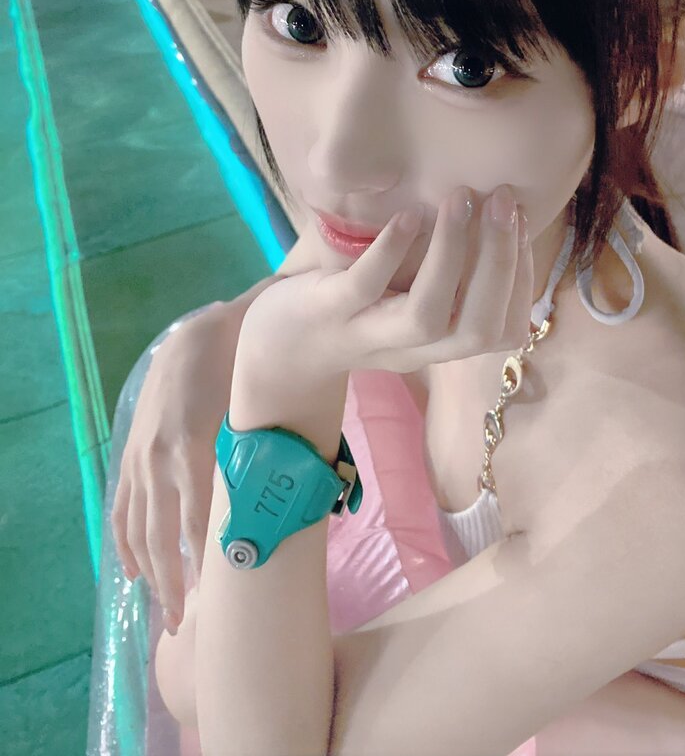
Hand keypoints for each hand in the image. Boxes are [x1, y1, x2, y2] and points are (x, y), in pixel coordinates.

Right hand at [111, 303, 240, 632]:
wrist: (203, 335)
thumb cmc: (242, 369)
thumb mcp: (256, 410)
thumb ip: (264, 451)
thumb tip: (289, 497)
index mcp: (191, 447)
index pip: (196, 520)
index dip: (206, 560)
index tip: (221, 596)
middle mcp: (159, 459)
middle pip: (162, 536)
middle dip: (175, 583)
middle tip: (189, 624)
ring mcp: (140, 458)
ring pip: (137, 529)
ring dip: (150, 573)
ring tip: (167, 611)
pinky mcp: (131, 454)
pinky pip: (122, 507)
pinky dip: (124, 542)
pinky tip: (133, 571)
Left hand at [237, 185, 532, 380]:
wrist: (281, 347)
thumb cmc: (357, 310)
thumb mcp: (408, 303)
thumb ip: (447, 278)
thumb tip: (494, 215)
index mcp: (439, 345)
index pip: (502, 330)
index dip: (521, 278)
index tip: (521, 222)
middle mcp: (412, 350)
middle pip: (477, 326)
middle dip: (501, 262)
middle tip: (505, 200)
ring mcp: (368, 333)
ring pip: (428, 315)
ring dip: (452, 255)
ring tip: (461, 199)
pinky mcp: (327, 313)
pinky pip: (364, 287)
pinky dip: (391, 251)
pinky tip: (408, 217)